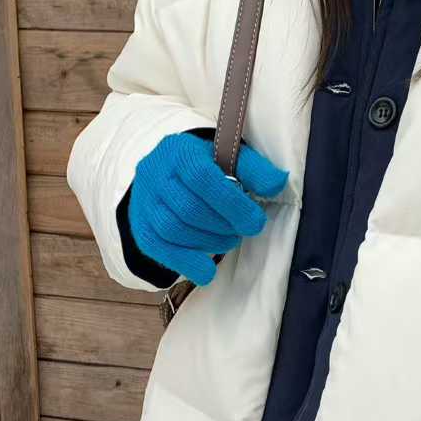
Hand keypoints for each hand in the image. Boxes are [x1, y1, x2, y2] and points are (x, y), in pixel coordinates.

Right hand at [128, 130, 288, 285]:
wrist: (164, 176)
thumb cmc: (204, 167)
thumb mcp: (229, 157)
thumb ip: (254, 169)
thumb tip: (278, 182)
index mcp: (179, 151)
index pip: (202, 177)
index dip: (232, 204)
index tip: (255, 221)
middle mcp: (155, 174)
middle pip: (189, 208)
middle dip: (223, 226)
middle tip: (241, 230)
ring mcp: (145, 203)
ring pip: (174, 230)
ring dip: (209, 242)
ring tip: (227, 240)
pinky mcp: (142, 229)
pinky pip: (161, 251)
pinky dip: (189, 263)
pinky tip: (208, 268)